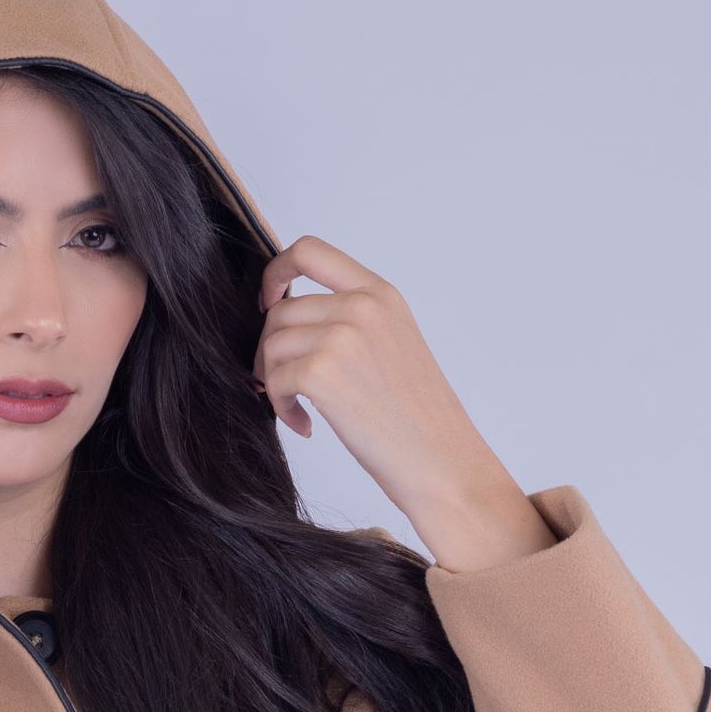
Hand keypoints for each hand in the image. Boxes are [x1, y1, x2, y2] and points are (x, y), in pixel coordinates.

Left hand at [254, 237, 552, 569]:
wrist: (442, 462)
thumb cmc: (418, 419)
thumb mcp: (393, 345)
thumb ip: (351, 321)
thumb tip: (286, 319)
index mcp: (380, 293)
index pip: (310, 250)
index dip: (276, 272)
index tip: (268, 302)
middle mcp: (362, 305)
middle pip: (280, 310)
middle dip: (271, 351)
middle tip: (286, 386)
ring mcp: (343, 336)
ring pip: (271, 345)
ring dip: (274, 382)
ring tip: (300, 409)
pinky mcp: (323, 372)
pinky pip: (274, 379)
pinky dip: (281, 407)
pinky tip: (305, 426)